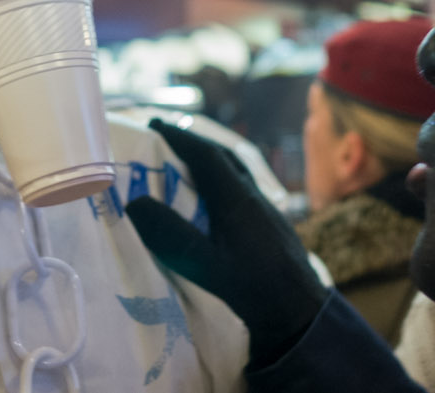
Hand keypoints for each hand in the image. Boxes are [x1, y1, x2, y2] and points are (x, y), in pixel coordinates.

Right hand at [125, 119, 329, 370]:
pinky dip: (222, 183)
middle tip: (166, 139)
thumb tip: (135, 203)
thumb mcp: (205, 264)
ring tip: (186, 164)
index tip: (155, 124)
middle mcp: (254, 196)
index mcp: (237, 199)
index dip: (180, 137)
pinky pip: (243, 190)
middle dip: (194, 144)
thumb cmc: (253, 288)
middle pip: (223, 158)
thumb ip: (171, 235)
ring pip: (236, 174)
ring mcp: (266, 210)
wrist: (300, 311)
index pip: (206, 155)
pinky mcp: (271, 225)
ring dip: (210, 163)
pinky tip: (214, 200)